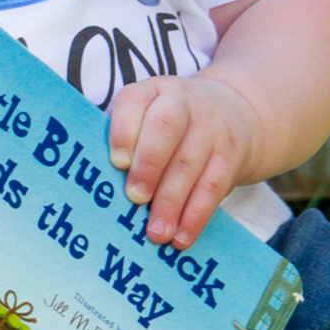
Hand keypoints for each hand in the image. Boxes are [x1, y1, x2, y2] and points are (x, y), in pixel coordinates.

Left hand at [106, 71, 260, 248]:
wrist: (234, 111)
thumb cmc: (169, 125)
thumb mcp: (147, 116)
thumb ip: (123, 143)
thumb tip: (95, 187)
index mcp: (151, 92)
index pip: (135, 101)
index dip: (124, 131)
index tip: (117, 163)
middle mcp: (183, 103)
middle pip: (166, 127)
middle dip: (149, 165)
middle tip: (135, 199)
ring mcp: (210, 128)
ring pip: (189, 163)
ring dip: (171, 202)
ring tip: (155, 233)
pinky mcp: (230, 156)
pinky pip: (213, 186)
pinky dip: (196, 215)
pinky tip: (181, 237)